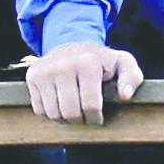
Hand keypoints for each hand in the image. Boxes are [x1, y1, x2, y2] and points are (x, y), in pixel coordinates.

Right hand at [25, 41, 144, 124]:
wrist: (70, 44)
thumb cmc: (100, 60)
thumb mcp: (122, 63)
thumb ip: (132, 78)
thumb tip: (125, 96)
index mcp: (87, 63)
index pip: (90, 106)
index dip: (95, 118)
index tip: (98, 117)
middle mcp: (62, 66)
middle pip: (70, 113)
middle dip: (80, 120)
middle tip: (85, 115)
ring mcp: (44, 71)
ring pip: (53, 114)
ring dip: (64, 118)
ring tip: (73, 109)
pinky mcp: (31, 77)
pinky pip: (39, 110)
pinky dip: (50, 112)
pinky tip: (59, 102)